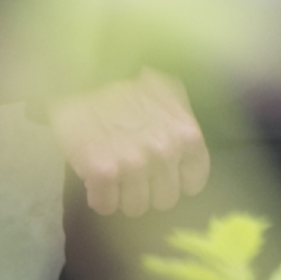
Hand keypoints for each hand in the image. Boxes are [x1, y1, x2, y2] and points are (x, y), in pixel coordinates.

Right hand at [46, 67, 207, 218]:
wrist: (88, 72)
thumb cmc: (131, 80)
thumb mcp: (171, 94)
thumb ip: (182, 124)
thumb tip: (183, 148)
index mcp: (187, 137)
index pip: (193, 183)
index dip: (176, 180)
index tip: (162, 174)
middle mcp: (164, 154)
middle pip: (164, 200)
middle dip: (149, 189)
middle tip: (134, 174)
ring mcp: (133, 165)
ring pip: (135, 207)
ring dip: (123, 195)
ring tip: (114, 176)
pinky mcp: (102, 173)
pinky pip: (105, 206)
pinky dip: (99, 198)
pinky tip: (95, 180)